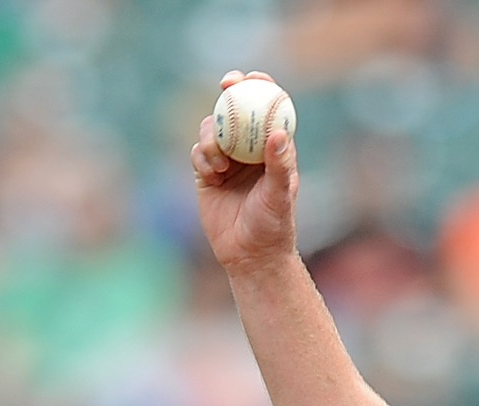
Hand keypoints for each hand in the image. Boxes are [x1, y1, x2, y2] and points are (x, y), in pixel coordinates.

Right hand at [189, 70, 298, 275]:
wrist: (249, 256)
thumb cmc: (273, 226)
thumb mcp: (279, 195)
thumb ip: (279, 164)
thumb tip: (278, 133)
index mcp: (272, 149)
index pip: (267, 109)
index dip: (260, 87)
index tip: (253, 77)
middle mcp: (249, 150)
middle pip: (236, 110)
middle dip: (229, 92)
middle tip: (227, 85)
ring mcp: (226, 160)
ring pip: (212, 129)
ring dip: (212, 135)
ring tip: (220, 161)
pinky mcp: (207, 174)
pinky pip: (198, 153)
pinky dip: (202, 156)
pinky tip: (212, 172)